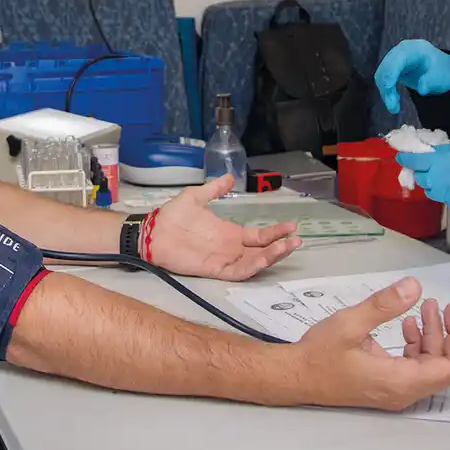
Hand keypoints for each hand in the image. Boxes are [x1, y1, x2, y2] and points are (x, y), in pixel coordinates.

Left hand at [146, 174, 301, 280]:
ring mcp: (224, 259)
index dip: (275, 232)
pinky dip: (252, 267)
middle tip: (296, 239)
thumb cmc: (173, 216)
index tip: (291, 226)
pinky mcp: (214, 269)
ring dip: (271, 257)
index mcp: (229, 232)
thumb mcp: (197, 196)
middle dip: (280, 246)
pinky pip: (237, 272)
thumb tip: (231, 177)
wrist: (153, 231)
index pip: (259, 235)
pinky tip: (264, 259)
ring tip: (287, 247)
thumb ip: (214, 189)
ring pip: (254, 262)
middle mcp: (230, 248)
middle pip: (261, 250)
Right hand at [293, 277, 449, 409]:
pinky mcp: (384, 386)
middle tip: (448, 306)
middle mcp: (402, 392)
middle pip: (442, 366)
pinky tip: (407, 325)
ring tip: (426, 308)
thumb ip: (385, 305)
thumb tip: (415, 287)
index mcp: (399, 380)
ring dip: (432, 337)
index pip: (449, 368)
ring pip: (428, 366)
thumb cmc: (319, 353)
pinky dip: (416, 345)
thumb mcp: (350, 323)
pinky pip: (413, 368)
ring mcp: (393, 391)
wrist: (293, 376)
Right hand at [375, 40, 449, 114]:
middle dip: (386, 89)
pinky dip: (386, 90)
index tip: (391, 97)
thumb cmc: (439, 69)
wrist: (439, 66)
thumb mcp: (439, 75)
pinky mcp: (390, 65)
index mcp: (412, 50)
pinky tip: (394, 99)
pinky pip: (382, 78)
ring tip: (395, 107)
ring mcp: (393, 57)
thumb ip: (429, 81)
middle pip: (385, 69)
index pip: (394, 62)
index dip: (389, 79)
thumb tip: (421, 90)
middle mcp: (399, 51)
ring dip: (385, 92)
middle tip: (394, 108)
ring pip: (381, 75)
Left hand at [396, 140, 449, 214]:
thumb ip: (441, 152)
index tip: (402, 158)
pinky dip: (448, 193)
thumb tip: (424, 153)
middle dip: (422, 173)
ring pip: (432, 192)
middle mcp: (446, 180)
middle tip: (427, 168)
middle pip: (421, 180)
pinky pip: (446, 200)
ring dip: (434, 185)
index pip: (417, 162)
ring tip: (446, 178)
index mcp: (446, 162)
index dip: (407, 159)